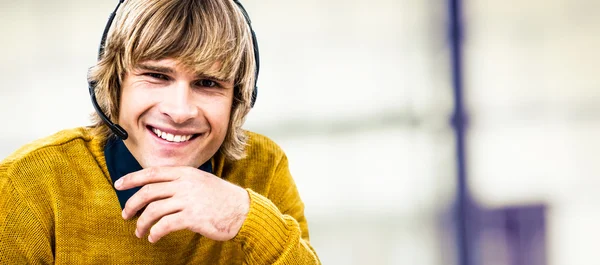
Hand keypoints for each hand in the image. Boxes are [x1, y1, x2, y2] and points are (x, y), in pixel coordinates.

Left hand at [114, 166, 249, 242]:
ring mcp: (188, 200)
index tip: (119, 184)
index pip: (153, 172)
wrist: (243, 210)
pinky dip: (155, 233)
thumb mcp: (201, 181)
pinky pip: (164, 225)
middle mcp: (185, 184)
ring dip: (142, 223)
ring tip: (139, 232)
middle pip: (148, 192)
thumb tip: (158, 190)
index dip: (133, 178)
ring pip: (153, 210)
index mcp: (186, 172)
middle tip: (126, 215)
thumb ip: (182, 181)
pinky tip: (153, 238)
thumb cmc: (222, 198)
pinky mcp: (192, 217)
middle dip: (132, 204)